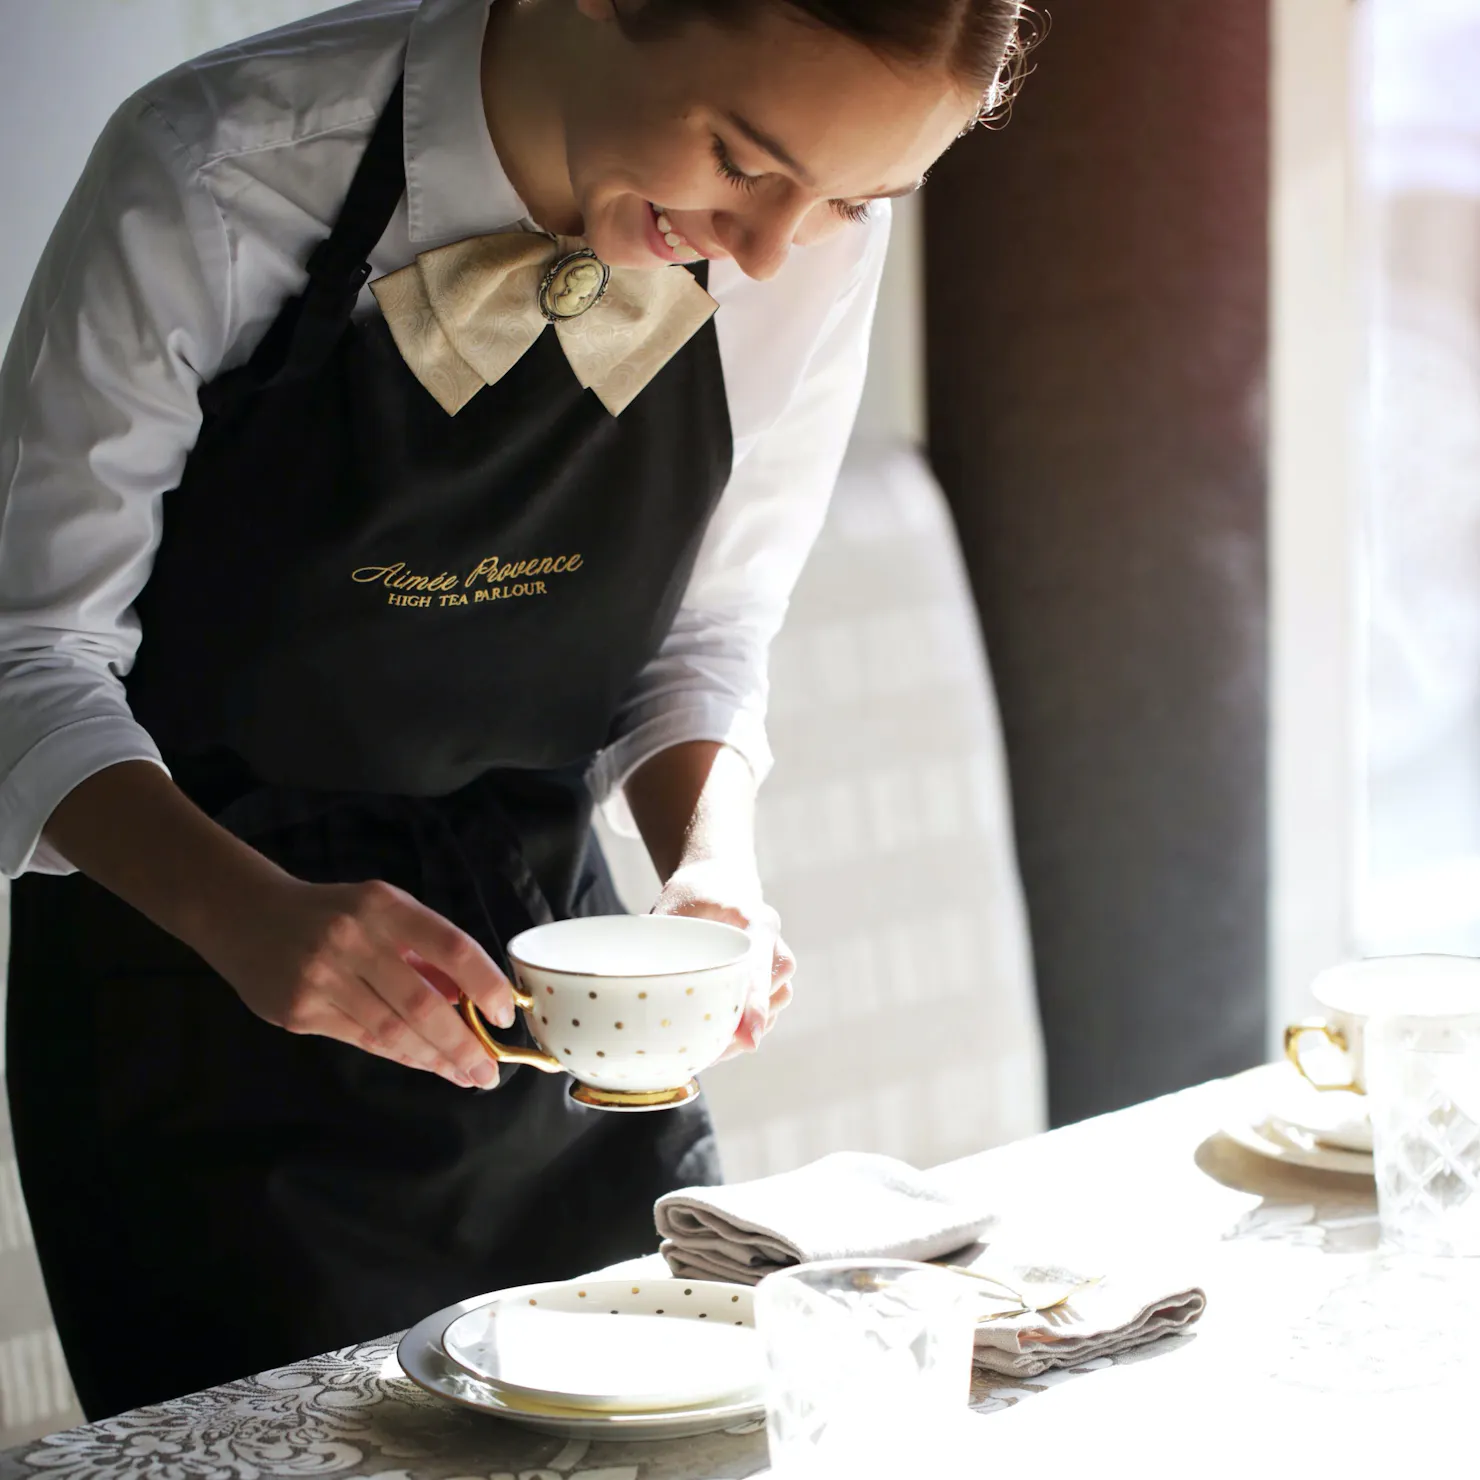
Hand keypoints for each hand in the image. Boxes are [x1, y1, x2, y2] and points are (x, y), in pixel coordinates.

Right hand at [195, 874, 519, 1088]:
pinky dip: (399, 1055)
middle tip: (489, 1071)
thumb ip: (423, 948)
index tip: (504, 1016)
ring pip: (392, 1030)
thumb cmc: (332, 913)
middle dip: (462, 1043)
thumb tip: (472, 999)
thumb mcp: (382, 910)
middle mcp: (353, 939)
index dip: (484, 984)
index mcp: (383, 906)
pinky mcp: (299, 1010)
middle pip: (422, 1003)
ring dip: (434, 1059)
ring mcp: (321, 977)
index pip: (450, 947)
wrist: (245, 915)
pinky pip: (362, 1039)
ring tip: (465, 1075)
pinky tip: (424, 1064)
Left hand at [651, 859, 795, 1056]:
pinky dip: (749, 1026)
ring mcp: (777, 958)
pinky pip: (771, 1008)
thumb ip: (660, 942)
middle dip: (745, 1026)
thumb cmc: (692, 894)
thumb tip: (631, 982)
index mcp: (754, 918)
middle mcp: (773, 940)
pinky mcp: (772, 975)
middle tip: (709, 1053)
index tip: (749, 1038)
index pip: (760, 965)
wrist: (718, 881)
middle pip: (773, 992)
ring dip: (748, 1030)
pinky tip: (719, 1040)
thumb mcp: (672, 908)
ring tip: (710, 1051)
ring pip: (776, 1003)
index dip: (754, 1003)